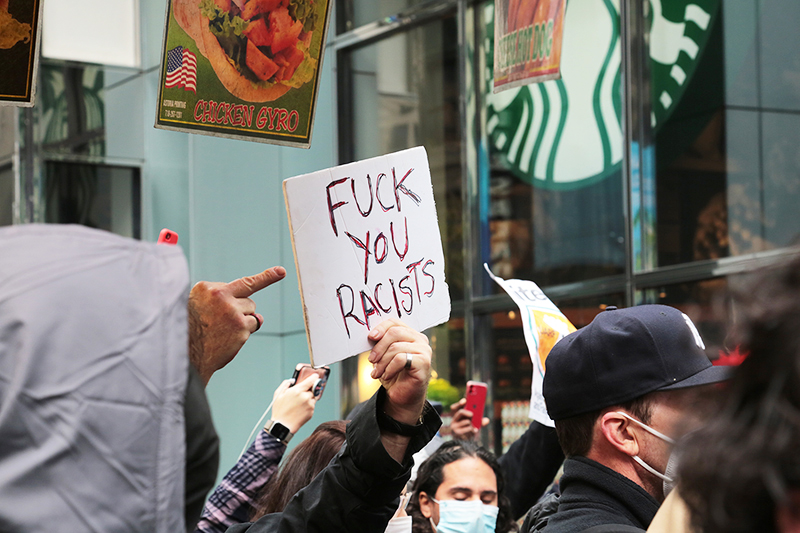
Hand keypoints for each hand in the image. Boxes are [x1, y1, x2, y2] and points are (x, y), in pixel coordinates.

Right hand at [188, 266, 285, 384]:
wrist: (184, 354)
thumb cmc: (190, 332)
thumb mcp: (197, 306)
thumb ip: (222, 301)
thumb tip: (256, 315)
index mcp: (206, 288)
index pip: (239, 283)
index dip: (264, 278)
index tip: (281, 271)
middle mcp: (220, 296)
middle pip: (247, 298)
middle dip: (242, 309)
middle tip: (228, 321)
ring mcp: (232, 311)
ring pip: (251, 310)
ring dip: (243, 320)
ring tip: (222, 331)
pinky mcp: (241, 326)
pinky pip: (254, 324)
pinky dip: (246, 331)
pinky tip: (228, 338)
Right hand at [270, 375, 317, 433]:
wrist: (283, 426)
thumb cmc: (279, 411)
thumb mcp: (278, 394)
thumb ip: (285, 384)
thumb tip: (291, 380)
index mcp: (297, 391)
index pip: (311, 380)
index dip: (314, 377)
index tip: (315, 376)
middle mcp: (305, 397)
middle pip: (313, 389)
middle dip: (308, 390)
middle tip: (301, 394)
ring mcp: (309, 405)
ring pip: (313, 398)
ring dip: (308, 398)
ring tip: (298, 404)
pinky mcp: (311, 412)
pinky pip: (312, 405)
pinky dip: (308, 406)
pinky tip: (299, 409)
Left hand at [367, 318, 431, 424]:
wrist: (402, 396)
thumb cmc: (394, 374)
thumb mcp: (384, 356)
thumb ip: (380, 343)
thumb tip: (371, 335)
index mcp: (411, 334)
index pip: (395, 322)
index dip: (381, 328)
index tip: (370, 337)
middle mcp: (420, 340)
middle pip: (395, 333)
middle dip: (379, 347)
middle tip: (371, 360)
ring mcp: (424, 351)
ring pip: (396, 348)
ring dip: (382, 362)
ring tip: (377, 373)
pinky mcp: (424, 363)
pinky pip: (400, 359)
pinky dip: (389, 368)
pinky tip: (387, 376)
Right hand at [449, 398, 489, 440]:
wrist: (464, 443)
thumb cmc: (469, 430)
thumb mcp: (474, 423)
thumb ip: (480, 420)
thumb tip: (487, 420)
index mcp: (457, 415)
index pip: (455, 407)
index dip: (459, 403)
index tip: (464, 400)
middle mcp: (454, 420)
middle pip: (460, 412)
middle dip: (467, 412)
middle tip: (472, 414)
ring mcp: (454, 426)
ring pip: (466, 421)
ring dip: (472, 424)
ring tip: (473, 427)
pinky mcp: (457, 433)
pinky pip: (468, 428)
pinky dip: (473, 429)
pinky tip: (474, 431)